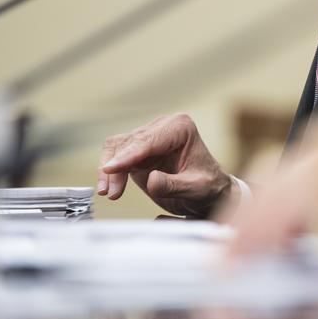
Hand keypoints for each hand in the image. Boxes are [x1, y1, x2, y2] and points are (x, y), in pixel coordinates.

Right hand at [97, 113, 236, 217]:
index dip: (127, 155)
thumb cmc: (207, 186)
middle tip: (110, 192)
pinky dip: (110, 172)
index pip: (148, 140)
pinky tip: (109, 189)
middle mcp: (164, 126)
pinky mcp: (140, 149)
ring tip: (108, 193)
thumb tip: (151, 179)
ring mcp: (150, 135)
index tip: (110, 169)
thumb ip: (172, 185)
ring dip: (109, 170)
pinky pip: (117, 156)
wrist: (209, 190)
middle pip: (128, 142)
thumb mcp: (194, 188)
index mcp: (181, 127)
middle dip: (116, 167)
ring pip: (117, 146)